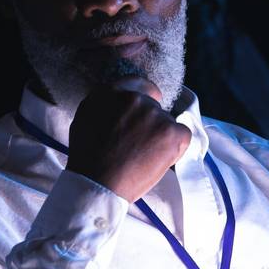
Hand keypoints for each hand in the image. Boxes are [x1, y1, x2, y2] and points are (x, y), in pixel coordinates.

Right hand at [68, 79, 191, 202]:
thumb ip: (105, 103)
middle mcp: (135, 98)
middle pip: (154, 106)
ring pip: (167, 122)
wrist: (98, 184)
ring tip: (144, 157)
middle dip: (149, 124)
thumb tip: (121, 102)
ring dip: (160, 137)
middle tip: (138, 146)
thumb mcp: (84, 118)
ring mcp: (155, 115)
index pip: (138, 84)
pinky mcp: (171, 132)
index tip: (144, 112)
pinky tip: (160, 159)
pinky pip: (183, 134)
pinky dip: (176, 147)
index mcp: (112, 93)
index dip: (145, 97)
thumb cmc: (88, 158)